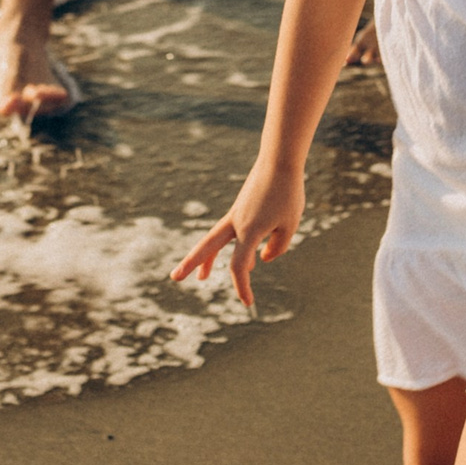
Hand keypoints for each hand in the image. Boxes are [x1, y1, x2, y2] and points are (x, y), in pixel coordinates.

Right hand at [171, 162, 303, 306]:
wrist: (280, 160)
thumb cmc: (287, 192)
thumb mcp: (290, 224)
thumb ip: (278, 246)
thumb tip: (261, 259)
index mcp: (249, 230)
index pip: (239, 266)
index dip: (242, 286)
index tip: (249, 304)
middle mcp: (236, 223)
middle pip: (207, 246)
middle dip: (191, 263)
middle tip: (175, 277)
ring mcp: (236, 214)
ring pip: (214, 239)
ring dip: (206, 257)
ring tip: (201, 277)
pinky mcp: (241, 208)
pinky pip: (230, 232)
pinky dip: (232, 246)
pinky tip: (248, 258)